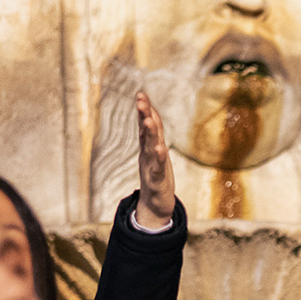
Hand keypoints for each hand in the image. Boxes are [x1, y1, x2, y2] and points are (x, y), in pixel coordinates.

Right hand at [135, 90, 174, 227]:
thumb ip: (153, 132)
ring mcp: (151, 166)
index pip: (146, 124)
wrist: (155, 205)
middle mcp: (148, 154)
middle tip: (140, 99)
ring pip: (150, 147)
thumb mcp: (156, 151)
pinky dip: (159, 158)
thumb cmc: (157, 176)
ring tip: (147, 120)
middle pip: (146, 132)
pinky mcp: (157, 180)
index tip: (141, 93)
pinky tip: (160, 149)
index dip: (144, 109)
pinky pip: (158, 167)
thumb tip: (150, 111)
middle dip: (143, 115)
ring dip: (149, 133)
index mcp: (148, 147)